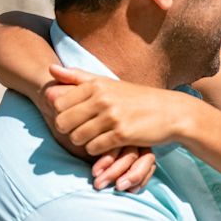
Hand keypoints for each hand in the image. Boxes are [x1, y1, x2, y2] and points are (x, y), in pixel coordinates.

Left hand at [41, 80, 155, 190]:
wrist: (170, 112)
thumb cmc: (135, 98)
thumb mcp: (107, 83)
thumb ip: (77, 77)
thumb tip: (50, 69)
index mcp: (96, 84)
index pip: (58, 103)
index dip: (62, 114)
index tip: (75, 118)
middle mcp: (102, 98)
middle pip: (63, 122)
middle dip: (69, 131)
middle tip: (81, 131)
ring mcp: (112, 116)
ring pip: (77, 137)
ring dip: (83, 142)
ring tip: (95, 137)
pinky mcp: (121, 134)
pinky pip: (94, 148)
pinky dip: (97, 150)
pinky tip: (107, 144)